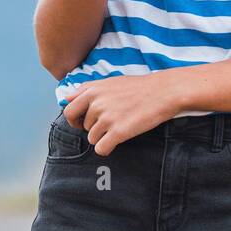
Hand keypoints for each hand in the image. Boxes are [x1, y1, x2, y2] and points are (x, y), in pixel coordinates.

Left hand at [61, 72, 184, 155]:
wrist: (163, 92)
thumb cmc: (138, 87)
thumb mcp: (110, 82)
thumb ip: (87, 90)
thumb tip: (66, 98)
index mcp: (92, 90)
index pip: (69, 110)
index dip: (75, 119)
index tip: (83, 121)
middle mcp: (96, 103)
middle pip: (81, 126)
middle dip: (89, 129)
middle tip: (103, 128)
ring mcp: (107, 118)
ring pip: (92, 138)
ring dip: (102, 137)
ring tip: (118, 129)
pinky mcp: (118, 132)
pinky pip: (101, 149)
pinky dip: (107, 148)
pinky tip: (116, 141)